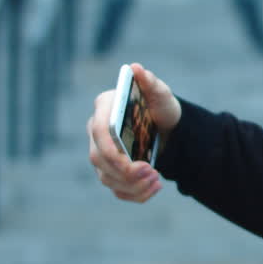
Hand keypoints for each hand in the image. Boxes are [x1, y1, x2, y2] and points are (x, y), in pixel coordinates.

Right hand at [87, 62, 181, 202]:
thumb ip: (150, 81)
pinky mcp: (110, 171)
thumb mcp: (160, 93)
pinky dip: (135, 194)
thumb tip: (135, 68)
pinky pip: (116, 189)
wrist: (166, 126)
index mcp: (104, 108)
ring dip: (132, 185)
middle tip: (152, 173)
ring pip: (107, 177)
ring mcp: (101, 153)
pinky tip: (154, 189)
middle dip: (124, 172)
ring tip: (156, 181)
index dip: (112, 151)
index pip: (99, 132)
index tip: (134, 164)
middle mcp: (96, 132)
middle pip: (99, 159)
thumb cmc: (160, 106)